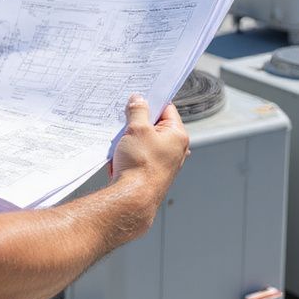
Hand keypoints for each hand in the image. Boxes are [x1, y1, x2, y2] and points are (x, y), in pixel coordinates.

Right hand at [110, 94, 189, 208]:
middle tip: (125, 119)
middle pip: (155, 124)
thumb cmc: (140, 165)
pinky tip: (119, 156)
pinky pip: (140, 155)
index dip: (151, 101)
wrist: (132, 199)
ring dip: (131, 138)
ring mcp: (164, 162)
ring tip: (121, 141)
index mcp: (178, 135)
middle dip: (138, 121)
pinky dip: (129, 152)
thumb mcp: (137, 129)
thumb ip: (138, 110)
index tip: (136, 98)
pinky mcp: (152, 173)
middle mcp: (175, 149)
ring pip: (145, 140)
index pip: (166, 108)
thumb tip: (138, 99)